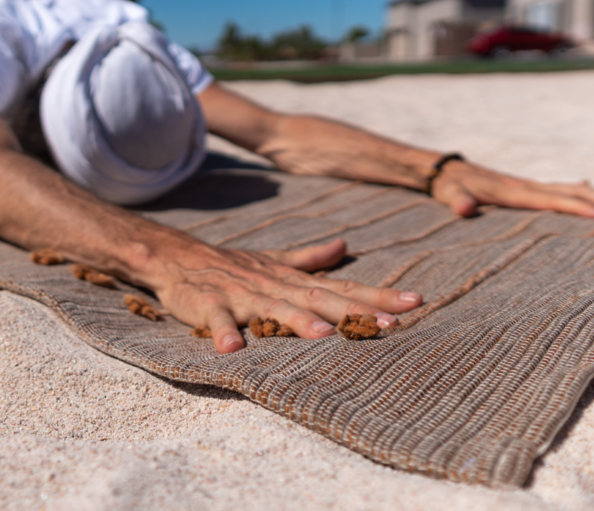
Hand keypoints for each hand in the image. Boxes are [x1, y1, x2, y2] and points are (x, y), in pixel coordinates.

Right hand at [148, 238, 421, 353]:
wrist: (177, 255)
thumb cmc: (231, 265)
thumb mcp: (273, 260)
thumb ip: (309, 257)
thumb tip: (344, 246)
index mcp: (290, 279)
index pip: (341, 287)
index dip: (377, 295)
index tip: (415, 302)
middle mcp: (273, 285)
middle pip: (319, 299)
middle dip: (355, 312)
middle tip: (391, 325)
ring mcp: (242, 294)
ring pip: (273, 308)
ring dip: (298, 321)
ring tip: (325, 335)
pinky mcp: (209, 304)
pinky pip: (217, 319)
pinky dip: (223, 331)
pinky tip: (231, 348)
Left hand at [431, 159, 593, 217]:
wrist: (442, 169)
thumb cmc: (446, 185)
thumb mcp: (448, 193)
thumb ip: (456, 201)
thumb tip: (463, 209)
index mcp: (513, 191)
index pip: (553, 200)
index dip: (579, 208)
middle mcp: (527, 186)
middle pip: (574, 192)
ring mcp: (529, 186)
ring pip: (574, 189)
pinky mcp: (526, 189)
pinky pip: (562, 192)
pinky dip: (585, 195)